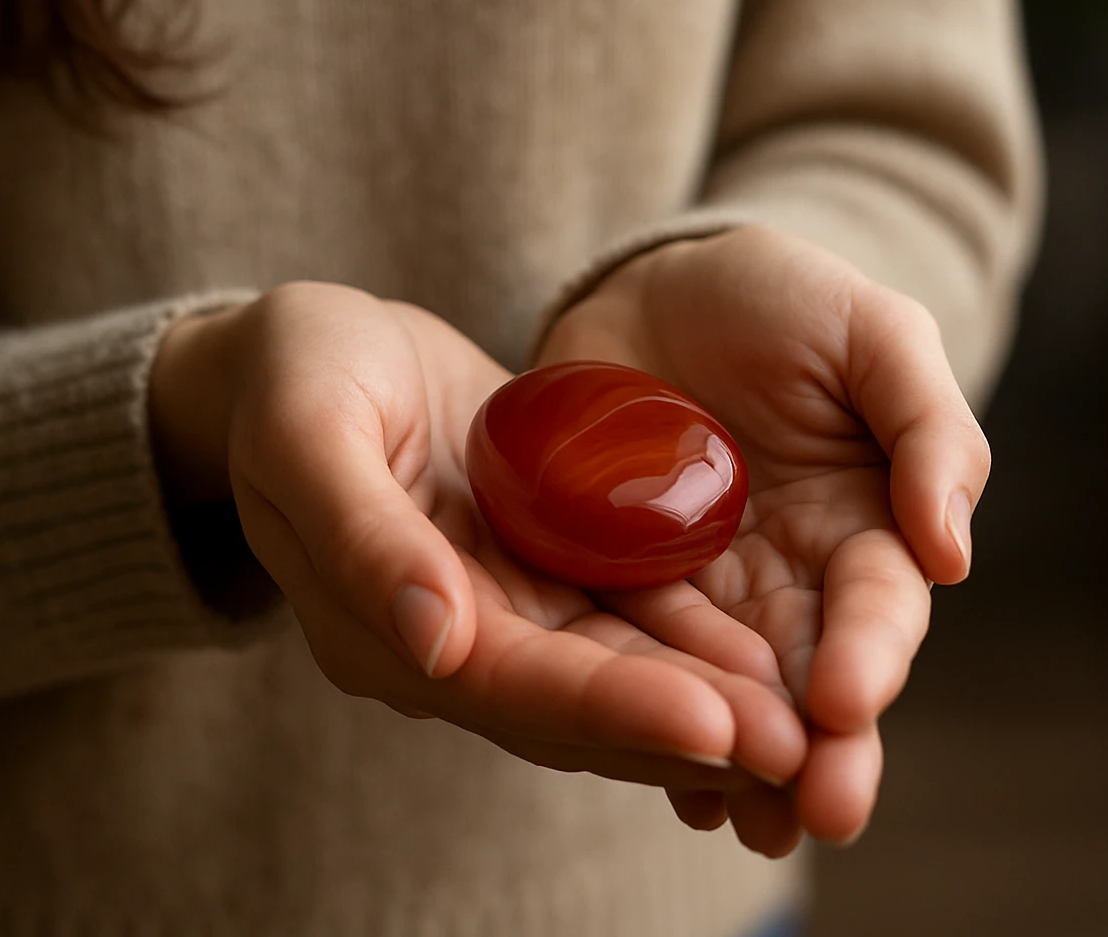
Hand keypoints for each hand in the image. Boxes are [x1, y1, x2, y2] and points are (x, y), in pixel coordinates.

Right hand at [148, 282, 806, 801]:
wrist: (311, 354)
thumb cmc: (293, 376)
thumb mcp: (306, 430)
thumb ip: (361, 536)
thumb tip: (437, 642)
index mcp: (385, 631)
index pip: (511, 686)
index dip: (613, 709)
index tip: (714, 726)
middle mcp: (455, 642)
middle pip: (583, 703)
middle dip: (690, 730)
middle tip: (800, 753)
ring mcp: (506, 609)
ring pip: (622, 672)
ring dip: (713, 702)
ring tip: (814, 726)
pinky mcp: (547, 569)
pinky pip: (632, 614)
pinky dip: (699, 640)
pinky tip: (779, 653)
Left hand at [540, 226, 991, 850]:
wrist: (661, 283)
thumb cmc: (784, 300)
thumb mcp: (874, 334)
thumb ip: (928, 429)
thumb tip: (955, 556)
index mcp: (864, 527)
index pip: (877, 605)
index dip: (869, 653)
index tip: (845, 698)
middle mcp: (789, 581)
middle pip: (810, 679)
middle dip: (817, 750)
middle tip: (811, 812)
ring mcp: (703, 593)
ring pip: (725, 692)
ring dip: (732, 761)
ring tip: (732, 817)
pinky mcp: (619, 585)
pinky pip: (632, 657)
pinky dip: (641, 715)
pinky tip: (642, 765)